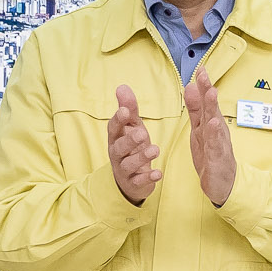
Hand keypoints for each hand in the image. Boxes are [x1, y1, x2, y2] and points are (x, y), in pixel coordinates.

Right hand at [106, 84, 162, 205]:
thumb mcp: (132, 127)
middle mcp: (117, 153)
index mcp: (116, 138)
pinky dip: (148, 178)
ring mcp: (124, 170)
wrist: (130, 178)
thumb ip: (128, 109)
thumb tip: (122, 87)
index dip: (118, 120)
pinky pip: (139, 181)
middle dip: (130, 140)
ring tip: (155, 149)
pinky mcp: (133, 183)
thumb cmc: (132, 147)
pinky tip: (158, 173)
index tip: (124, 111)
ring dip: (141, 157)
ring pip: (129, 164)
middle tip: (142, 133)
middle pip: (120, 147)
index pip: (113, 128)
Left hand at [183, 69, 236, 206]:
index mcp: (209, 122)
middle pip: (211, 107)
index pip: (205, 101)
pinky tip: (213, 123)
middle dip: (208, 90)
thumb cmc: (211, 154)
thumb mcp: (199, 129)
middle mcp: (216, 130)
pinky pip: (215, 145)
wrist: (223, 183)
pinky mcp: (217, 158)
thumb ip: (195, 109)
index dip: (203, 85)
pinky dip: (214, 134)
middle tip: (204, 74)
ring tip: (211, 93)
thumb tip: (191, 85)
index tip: (200, 68)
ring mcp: (218, 143)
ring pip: (215, 123)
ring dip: (213, 108)